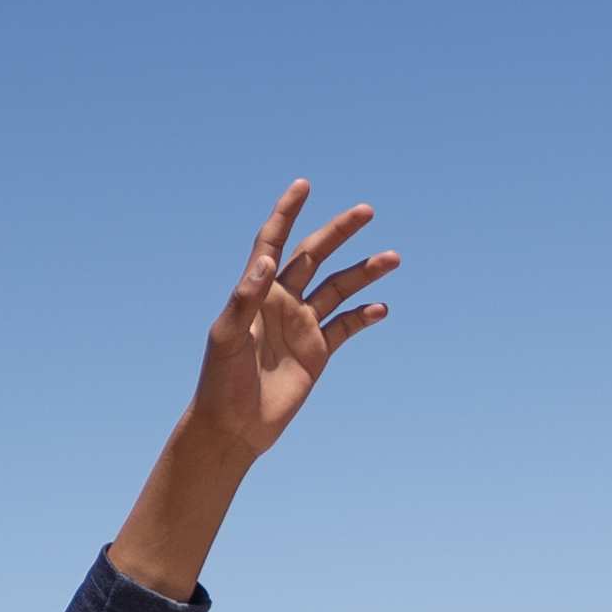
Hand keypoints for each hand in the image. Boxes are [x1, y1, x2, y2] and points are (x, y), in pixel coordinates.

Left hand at [177, 180, 398, 467]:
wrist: (232, 427)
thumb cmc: (220, 381)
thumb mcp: (227, 337)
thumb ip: (246, 297)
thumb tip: (268, 261)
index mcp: (257, 292)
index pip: (272, 243)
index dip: (287, 213)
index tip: (303, 185)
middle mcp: (282, 302)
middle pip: (314, 256)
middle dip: (339, 232)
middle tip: (366, 210)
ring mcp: (301, 325)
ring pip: (338, 288)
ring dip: (364, 272)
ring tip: (392, 258)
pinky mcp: (317, 352)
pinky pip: (346, 327)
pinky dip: (364, 316)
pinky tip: (380, 309)